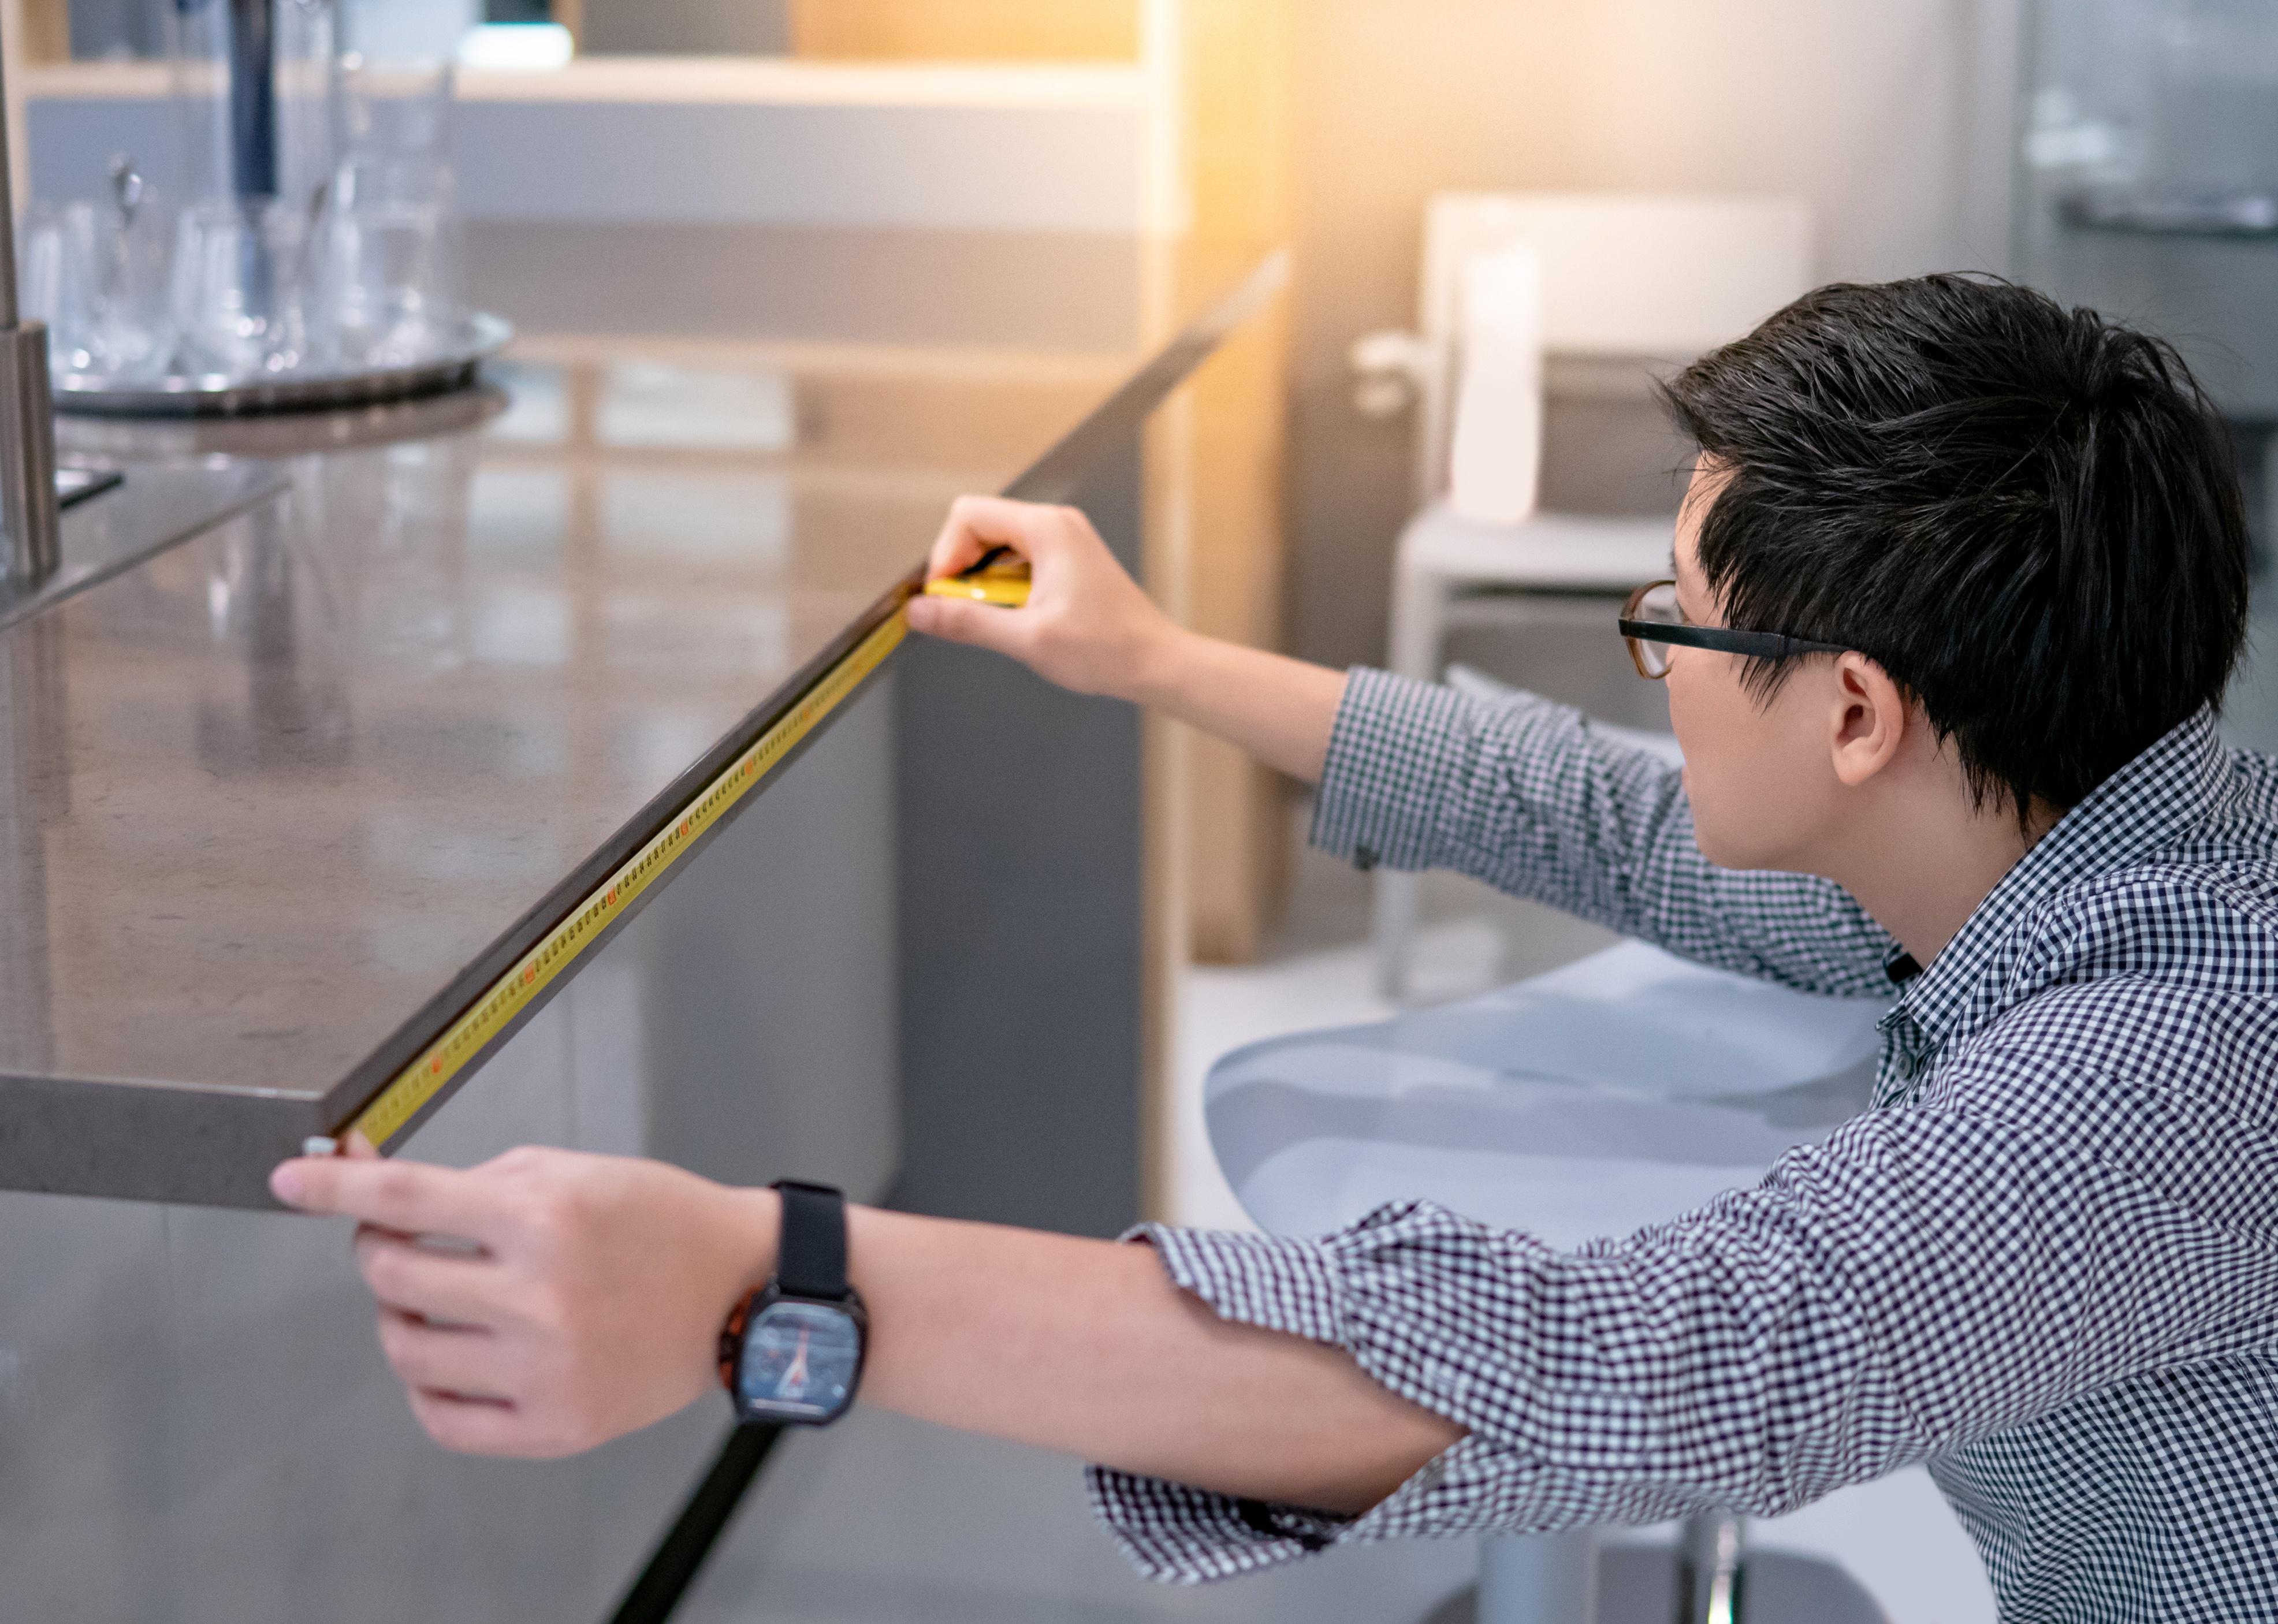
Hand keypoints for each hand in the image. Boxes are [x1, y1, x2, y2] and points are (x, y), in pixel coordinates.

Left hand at [270, 1140, 775, 1457]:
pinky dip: (430, 1386)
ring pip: (406, 1351)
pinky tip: (458, 1356)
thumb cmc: (656, 1220)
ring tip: (437, 1302)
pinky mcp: (555, 1425)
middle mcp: (540, 1295)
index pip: (404, 1197)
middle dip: (379, 1250)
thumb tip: (375, 1187)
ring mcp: (545, 1367)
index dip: (334, 1186)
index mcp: (544, 1217)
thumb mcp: (572, 1171)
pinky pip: (442, 1418)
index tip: (290, 1178)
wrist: (739, 1289)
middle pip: (391, 1277)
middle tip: (400, 1242)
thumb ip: (474, 1179)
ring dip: (401, 1319)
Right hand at [904, 495, 1184, 699]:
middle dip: (962, 569)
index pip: (968, 515)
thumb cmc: (1105, 649)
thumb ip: (966, 622)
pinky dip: (1006, 586)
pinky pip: (1019, 559)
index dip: (945, 555)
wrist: (1156, 662)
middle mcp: (1056, 524)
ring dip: (984, 581)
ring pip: (998, 545)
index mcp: (1046, 529)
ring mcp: (1065, 539)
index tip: (942, 595)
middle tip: (963, 611)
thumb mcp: (1026, 638)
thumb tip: (919, 611)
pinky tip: (1017, 617)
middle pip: (980, 526)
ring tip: (996, 618)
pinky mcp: (1069, 559)